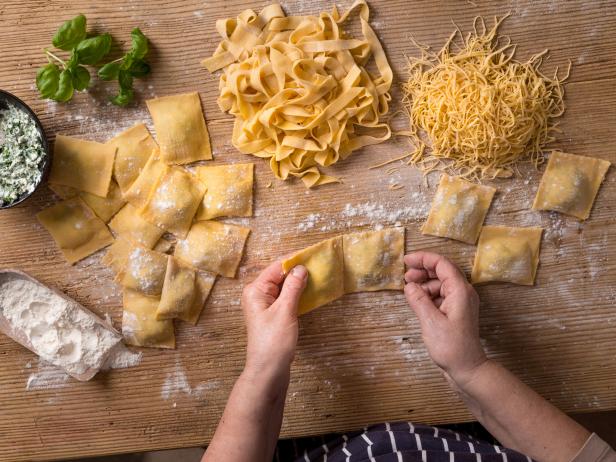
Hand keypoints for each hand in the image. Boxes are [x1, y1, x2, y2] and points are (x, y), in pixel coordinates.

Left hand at [241, 261, 307, 381]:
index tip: (312, 254)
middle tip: (317, 264)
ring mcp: (264, 305)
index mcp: (255, 290)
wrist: (268, 370)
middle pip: (278, 275)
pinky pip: (284, 297)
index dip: (294, 260)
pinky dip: (296, 293)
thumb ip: (293, 287)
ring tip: (316, 275)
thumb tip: (301, 268)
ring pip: (283, 286)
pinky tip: (308, 291)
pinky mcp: (272, 314)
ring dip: (298, 281)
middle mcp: (257, 294)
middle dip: (296, 270)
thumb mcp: (285, 311)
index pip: (276, 267)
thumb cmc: (274, 342)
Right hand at [404, 251, 486, 385]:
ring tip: (410, 291)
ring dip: (425, 283)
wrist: (467, 368)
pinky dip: (429, 294)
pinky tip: (418, 301)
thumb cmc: (451, 347)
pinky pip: (441, 295)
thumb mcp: (430, 322)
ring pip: (441, 283)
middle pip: (442, 271)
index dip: (423, 258)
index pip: (442, 263)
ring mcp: (461, 302)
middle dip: (423, 270)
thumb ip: (418, 300)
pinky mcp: (456, 311)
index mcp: (460, 291)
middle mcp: (463, 293)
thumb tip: (409, 286)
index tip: (406, 260)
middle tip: (405, 277)